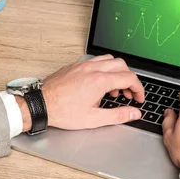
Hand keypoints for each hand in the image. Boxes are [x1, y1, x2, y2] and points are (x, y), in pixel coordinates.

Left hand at [20, 55, 144, 130]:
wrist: (40, 104)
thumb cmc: (62, 112)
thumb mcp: (93, 119)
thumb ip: (117, 115)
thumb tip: (134, 113)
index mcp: (100, 81)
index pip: (129, 78)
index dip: (138, 89)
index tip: (138, 98)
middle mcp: (92, 69)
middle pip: (121, 65)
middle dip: (129, 79)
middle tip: (128, 94)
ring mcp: (82, 65)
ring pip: (108, 60)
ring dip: (116, 72)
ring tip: (112, 90)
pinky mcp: (74, 66)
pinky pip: (95, 61)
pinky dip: (102, 70)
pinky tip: (97, 84)